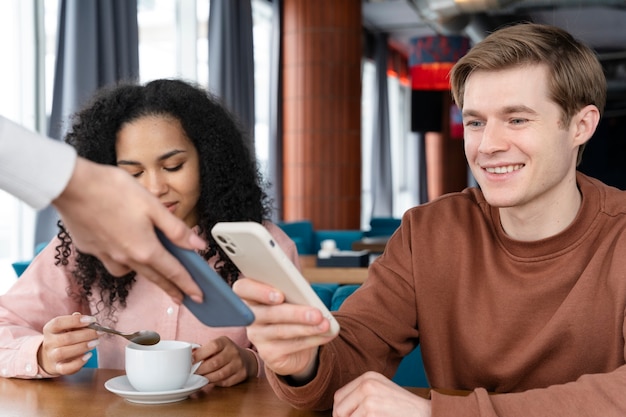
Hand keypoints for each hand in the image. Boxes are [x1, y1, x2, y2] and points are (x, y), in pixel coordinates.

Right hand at [37, 313, 98, 375]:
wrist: (52, 357)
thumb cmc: (64, 338)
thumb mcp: (67, 328)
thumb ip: (77, 323)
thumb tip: (90, 320)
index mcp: (50, 329)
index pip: (58, 322)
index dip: (76, 320)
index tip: (92, 320)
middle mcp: (48, 343)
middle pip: (66, 338)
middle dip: (86, 334)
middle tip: (99, 332)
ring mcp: (52, 357)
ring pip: (64, 352)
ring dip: (83, 347)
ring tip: (96, 342)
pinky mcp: (57, 368)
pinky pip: (66, 368)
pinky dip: (79, 362)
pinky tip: (89, 355)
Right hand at [52, 158, 205, 302]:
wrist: (70, 185)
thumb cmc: (113, 190)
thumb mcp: (153, 206)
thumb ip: (176, 229)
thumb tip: (197, 246)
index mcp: (144, 249)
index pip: (173, 273)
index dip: (188, 285)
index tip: (199, 297)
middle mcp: (124, 258)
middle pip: (154, 278)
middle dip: (170, 288)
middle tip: (181, 297)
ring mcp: (105, 255)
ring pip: (129, 270)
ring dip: (143, 271)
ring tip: (151, 264)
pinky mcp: (89, 248)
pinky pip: (110, 259)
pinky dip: (120, 256)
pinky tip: (122, 243)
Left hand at [192, 336, 256, 386]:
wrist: (245, 359)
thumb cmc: (224, 352)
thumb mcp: (216, 346)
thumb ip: (203, 350)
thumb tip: (187, 357)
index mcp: (225, 341)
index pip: (213, 346)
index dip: (200, 354)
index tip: (190, 361)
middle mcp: (234, 351)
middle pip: (215, 363)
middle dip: (201, 370)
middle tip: (192, 373)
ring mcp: (239, 363)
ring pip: (220, 374)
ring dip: (207, 378)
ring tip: (200, 378)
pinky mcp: (241, 375)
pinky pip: (225, 382)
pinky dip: (215, 382)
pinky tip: (211, 380)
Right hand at [232, 277, 335, 379]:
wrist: (294, 342)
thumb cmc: (292, 308)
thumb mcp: (292, 295)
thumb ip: (293, 289)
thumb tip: (305, 292)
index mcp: (251, 294)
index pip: (243, 289)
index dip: (258, 291)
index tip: (280, 295)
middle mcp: (249, 316)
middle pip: (267, 313)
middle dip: (294, 313)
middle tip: (316, 313)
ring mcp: (257, 336)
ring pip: (281, 331)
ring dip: (307, 328)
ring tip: (325, 324)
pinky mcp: (268, 354)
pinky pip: (290, 346)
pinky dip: (311, 340)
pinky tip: (325, 335)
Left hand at [333, 371, 431, 416]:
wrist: (426, 413)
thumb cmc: (403, 409)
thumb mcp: (381, 393)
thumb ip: (360, 397)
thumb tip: (338, 412)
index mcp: (368, 377)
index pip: (339, 397)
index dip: (340, 412)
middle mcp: (366, 384)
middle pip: (339, 408)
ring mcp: (369, 397)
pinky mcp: (372, 411)